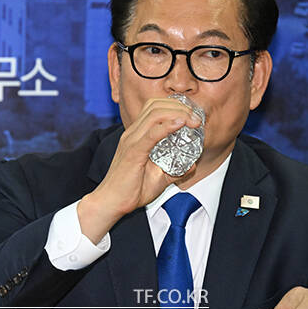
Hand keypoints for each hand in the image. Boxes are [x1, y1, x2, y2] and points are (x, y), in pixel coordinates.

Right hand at [77, 98, 201, 242]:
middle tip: (196, 118)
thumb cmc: (131, 190)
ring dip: (177, 113)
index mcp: (136, 135)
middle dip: (179, 106)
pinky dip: (167, 126)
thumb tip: (192, 165)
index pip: (154, 107)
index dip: (175, 105)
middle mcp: (132, 134)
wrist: (111, 203)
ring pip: (154, 114)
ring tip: (193, 120)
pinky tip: (180, 124)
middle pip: (156, 105)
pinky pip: (151, 134)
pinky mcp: (133, 152)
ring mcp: (131, 141)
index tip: (193, 116)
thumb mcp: (158, 177)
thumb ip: (175, 170)